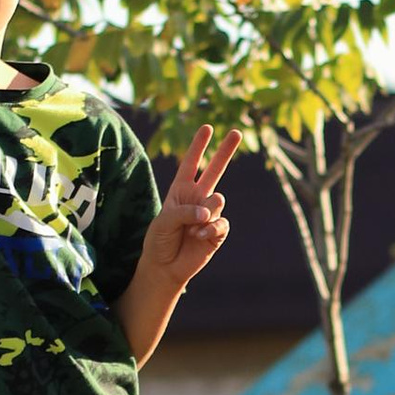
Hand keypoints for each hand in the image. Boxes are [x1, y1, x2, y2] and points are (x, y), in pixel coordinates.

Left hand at [140, 127, 238, 290]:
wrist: (165, 267)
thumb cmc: (159, 241)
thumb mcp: (163, 221)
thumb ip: (184, 211)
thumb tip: (208, 213)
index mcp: (181, 190)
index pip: (191, 163)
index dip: (198, 146)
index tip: (206, 128)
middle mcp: (197, 198)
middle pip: (215, 170)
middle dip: (225, 150)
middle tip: (236, 131)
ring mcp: (210, 214)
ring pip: (218, 199)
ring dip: (204, 214)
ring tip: (190, 229)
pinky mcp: (218, 231)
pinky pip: (222, 222)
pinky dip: (211, 228)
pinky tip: (199, 236)